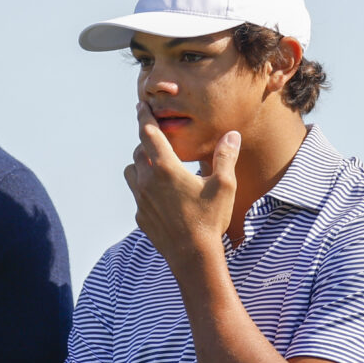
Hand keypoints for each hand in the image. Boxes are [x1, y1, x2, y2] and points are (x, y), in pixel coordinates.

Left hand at [123, 103, 239, 268]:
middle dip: (147, 142)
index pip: (148, 133)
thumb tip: (231, 135)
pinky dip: (144, 187)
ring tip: (157, 165)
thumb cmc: (210, 220)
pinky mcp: (140, 216)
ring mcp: (141, 199)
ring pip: (132, 171)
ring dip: (141, 164)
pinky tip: (161, 194)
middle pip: (139, 151)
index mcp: (166, 168)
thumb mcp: (224, 186)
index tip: (141, 104)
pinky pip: (137, 194)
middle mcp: (147, 181)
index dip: (144, 116)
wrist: (192, 257)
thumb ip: (225, 157)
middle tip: (157, 139)